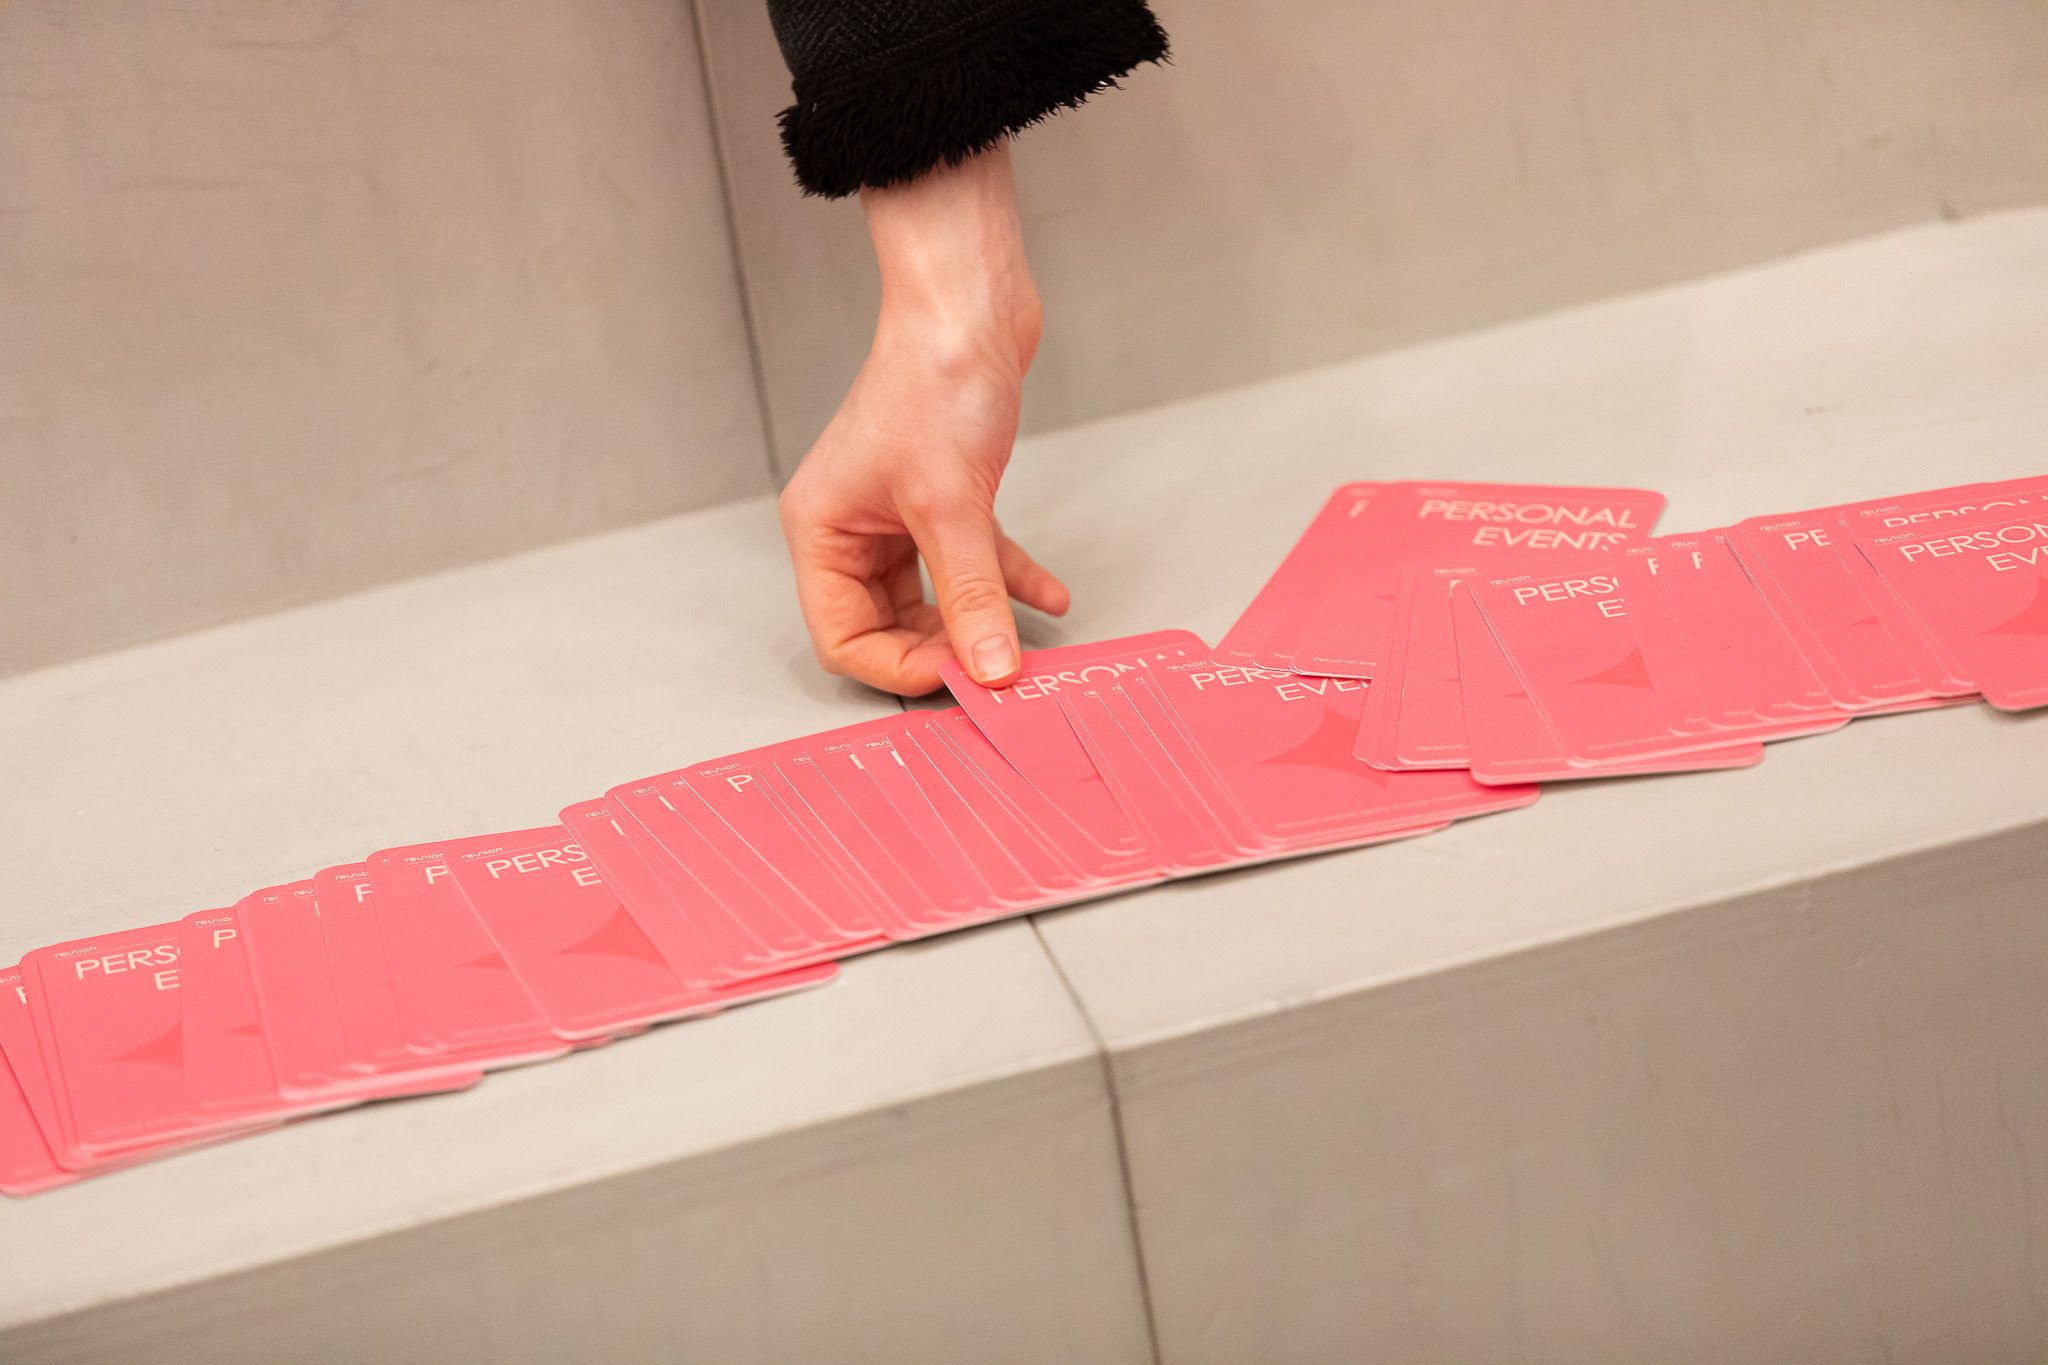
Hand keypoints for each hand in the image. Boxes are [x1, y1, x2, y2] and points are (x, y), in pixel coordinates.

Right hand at [779, 145, 1068, 695]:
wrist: (970, 304)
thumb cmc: (932, 379)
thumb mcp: (952, 508)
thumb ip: (971, 596)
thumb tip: (989, 670)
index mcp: (822, 530)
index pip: (843, 636)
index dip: (898, 665)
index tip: (958, 677)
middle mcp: (850, 526)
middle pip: (886, 623)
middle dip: (941, 647)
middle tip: (993, 669)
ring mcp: (897, 513)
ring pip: (933, 596)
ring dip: (978, 616)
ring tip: (1023, 643)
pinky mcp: (943, 496)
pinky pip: (971, 559)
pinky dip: (1007, 578)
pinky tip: (1048, 597)